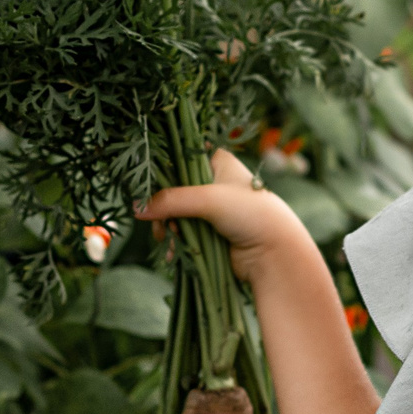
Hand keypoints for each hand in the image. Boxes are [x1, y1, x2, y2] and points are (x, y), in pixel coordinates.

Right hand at [135, 148, 315, 285]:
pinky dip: (176, 242)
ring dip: (168, 228)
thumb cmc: (251, 214)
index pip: (180, 160)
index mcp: (218, 162)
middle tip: (160, 225)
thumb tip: (137, 209)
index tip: (146, 190)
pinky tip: (174, 252)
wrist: (275, 254)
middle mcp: (214, 182)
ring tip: (168, 240)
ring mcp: (212, 208)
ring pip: (176, 214)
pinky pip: (184, 233)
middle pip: (173, 190)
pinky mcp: (210, 231)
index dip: (161, 176)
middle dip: (163, 210)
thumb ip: (171, 201)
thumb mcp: (208, 200)